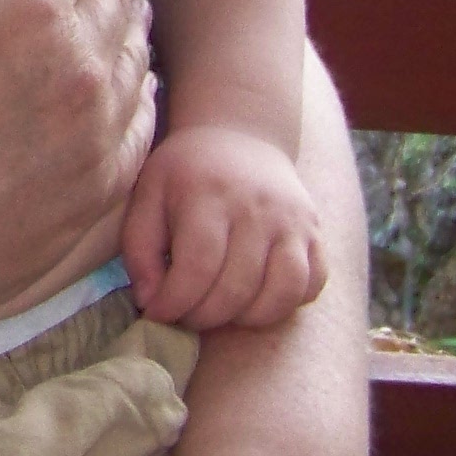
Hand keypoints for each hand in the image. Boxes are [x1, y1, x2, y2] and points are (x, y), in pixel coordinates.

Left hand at [122, 128, 326, 330]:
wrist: (240, 136)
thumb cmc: (187, 173)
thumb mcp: (148, 195)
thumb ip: (140, 248)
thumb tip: (150, 300)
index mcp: (209, 194)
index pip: (198, 266)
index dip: (175, 302)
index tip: (157, 314)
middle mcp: (258, 208)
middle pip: (237, 287)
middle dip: (204, 317)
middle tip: (185, 317)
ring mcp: (294, 222)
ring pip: (282, 292)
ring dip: (247, 318)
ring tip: (222, 312)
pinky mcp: (315, 234)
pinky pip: (312, 285)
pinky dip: (286, 305)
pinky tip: (255, 299)